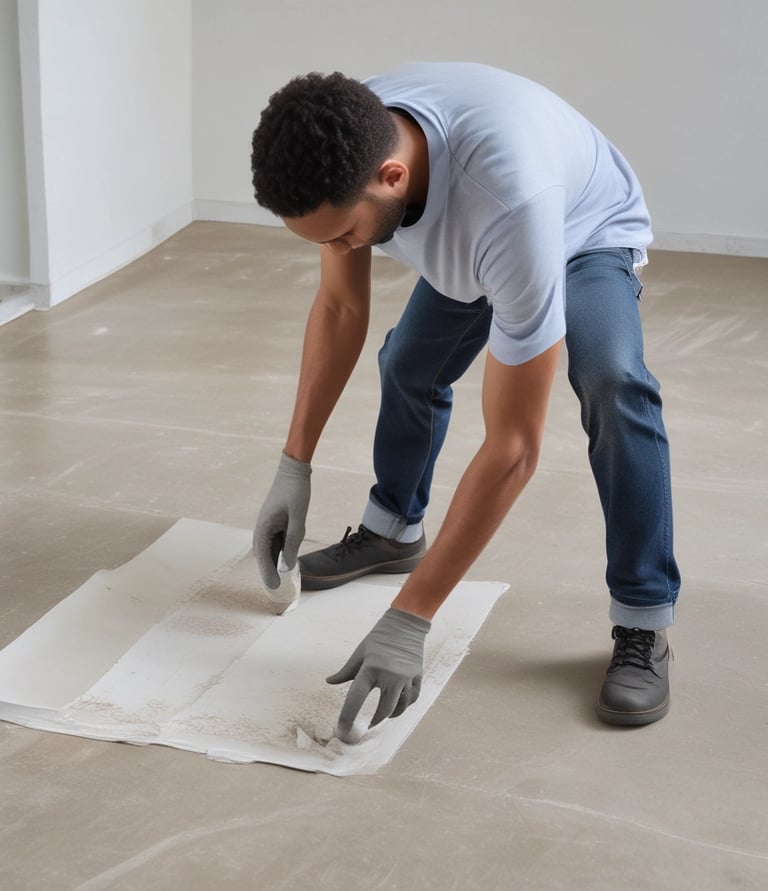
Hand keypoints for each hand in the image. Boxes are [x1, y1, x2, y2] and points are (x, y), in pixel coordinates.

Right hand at [253, 453, 310, 588]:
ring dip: (275, 563)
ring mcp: (268, 526)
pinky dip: (281, 552)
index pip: (263, 556)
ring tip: (283, 580)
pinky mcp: (275, 523)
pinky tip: (288, 561)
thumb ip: (293, 541)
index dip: (268, 574)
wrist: (294, 470)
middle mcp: (262, 528)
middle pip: (264, 556)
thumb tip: (287, 564)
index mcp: (263, 527)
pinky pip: (276, 542)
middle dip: (270, 572)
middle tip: (278, 589)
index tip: (274, 587)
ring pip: (270, 550)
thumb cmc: (296, 492)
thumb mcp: (298, 518)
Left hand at [326, 608, 430, 742]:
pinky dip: (405, 705)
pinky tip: (398, 705)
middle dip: (375, 721)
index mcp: (371, 668)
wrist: (405, 623)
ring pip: (400, 706)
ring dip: (391, 715)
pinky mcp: (417, 675)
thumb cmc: (378, 638)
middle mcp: (390, 674)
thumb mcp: (359, 653)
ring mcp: (406, 676)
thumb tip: (329, 681)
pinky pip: (412, 698)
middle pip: (384, 709)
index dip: (348, 716)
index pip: (356, 697)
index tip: (342, 731)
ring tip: (383, 715)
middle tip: (368, 725)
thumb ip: (345, 671)